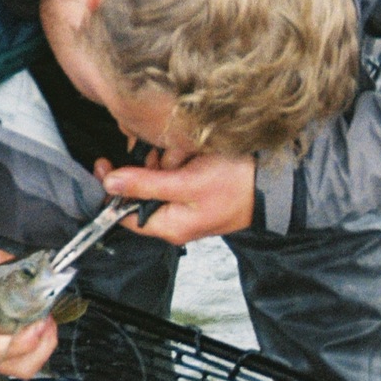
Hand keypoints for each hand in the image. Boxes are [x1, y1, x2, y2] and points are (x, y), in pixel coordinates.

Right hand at [0, 249, 58, 378]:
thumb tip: (17, 260)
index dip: (26, 339)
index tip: (41, 318)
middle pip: (19, 368)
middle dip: (42, 346)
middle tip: (47, 317)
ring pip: (20, 366)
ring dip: (40, 347)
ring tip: (44, 320)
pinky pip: (14, 356)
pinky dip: (31, 344)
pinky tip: (33, 322)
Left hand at [98, 149, 255, 244]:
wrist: (275, 185)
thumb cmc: (237, 186)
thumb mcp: (187, 182)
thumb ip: (145, 184)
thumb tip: (110, 183)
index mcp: (169, 226)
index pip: (124, 214)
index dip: (112, 189)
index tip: (105, 164)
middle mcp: (175, 219)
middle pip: (142, 191)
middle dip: (151, 168)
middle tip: (170, 157)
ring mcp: (186, 205)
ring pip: (158, 177)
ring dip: (168, 160)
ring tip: (189, 155)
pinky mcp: (196, 191)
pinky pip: (175, 174)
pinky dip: (181, 160)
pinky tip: (195, 156)